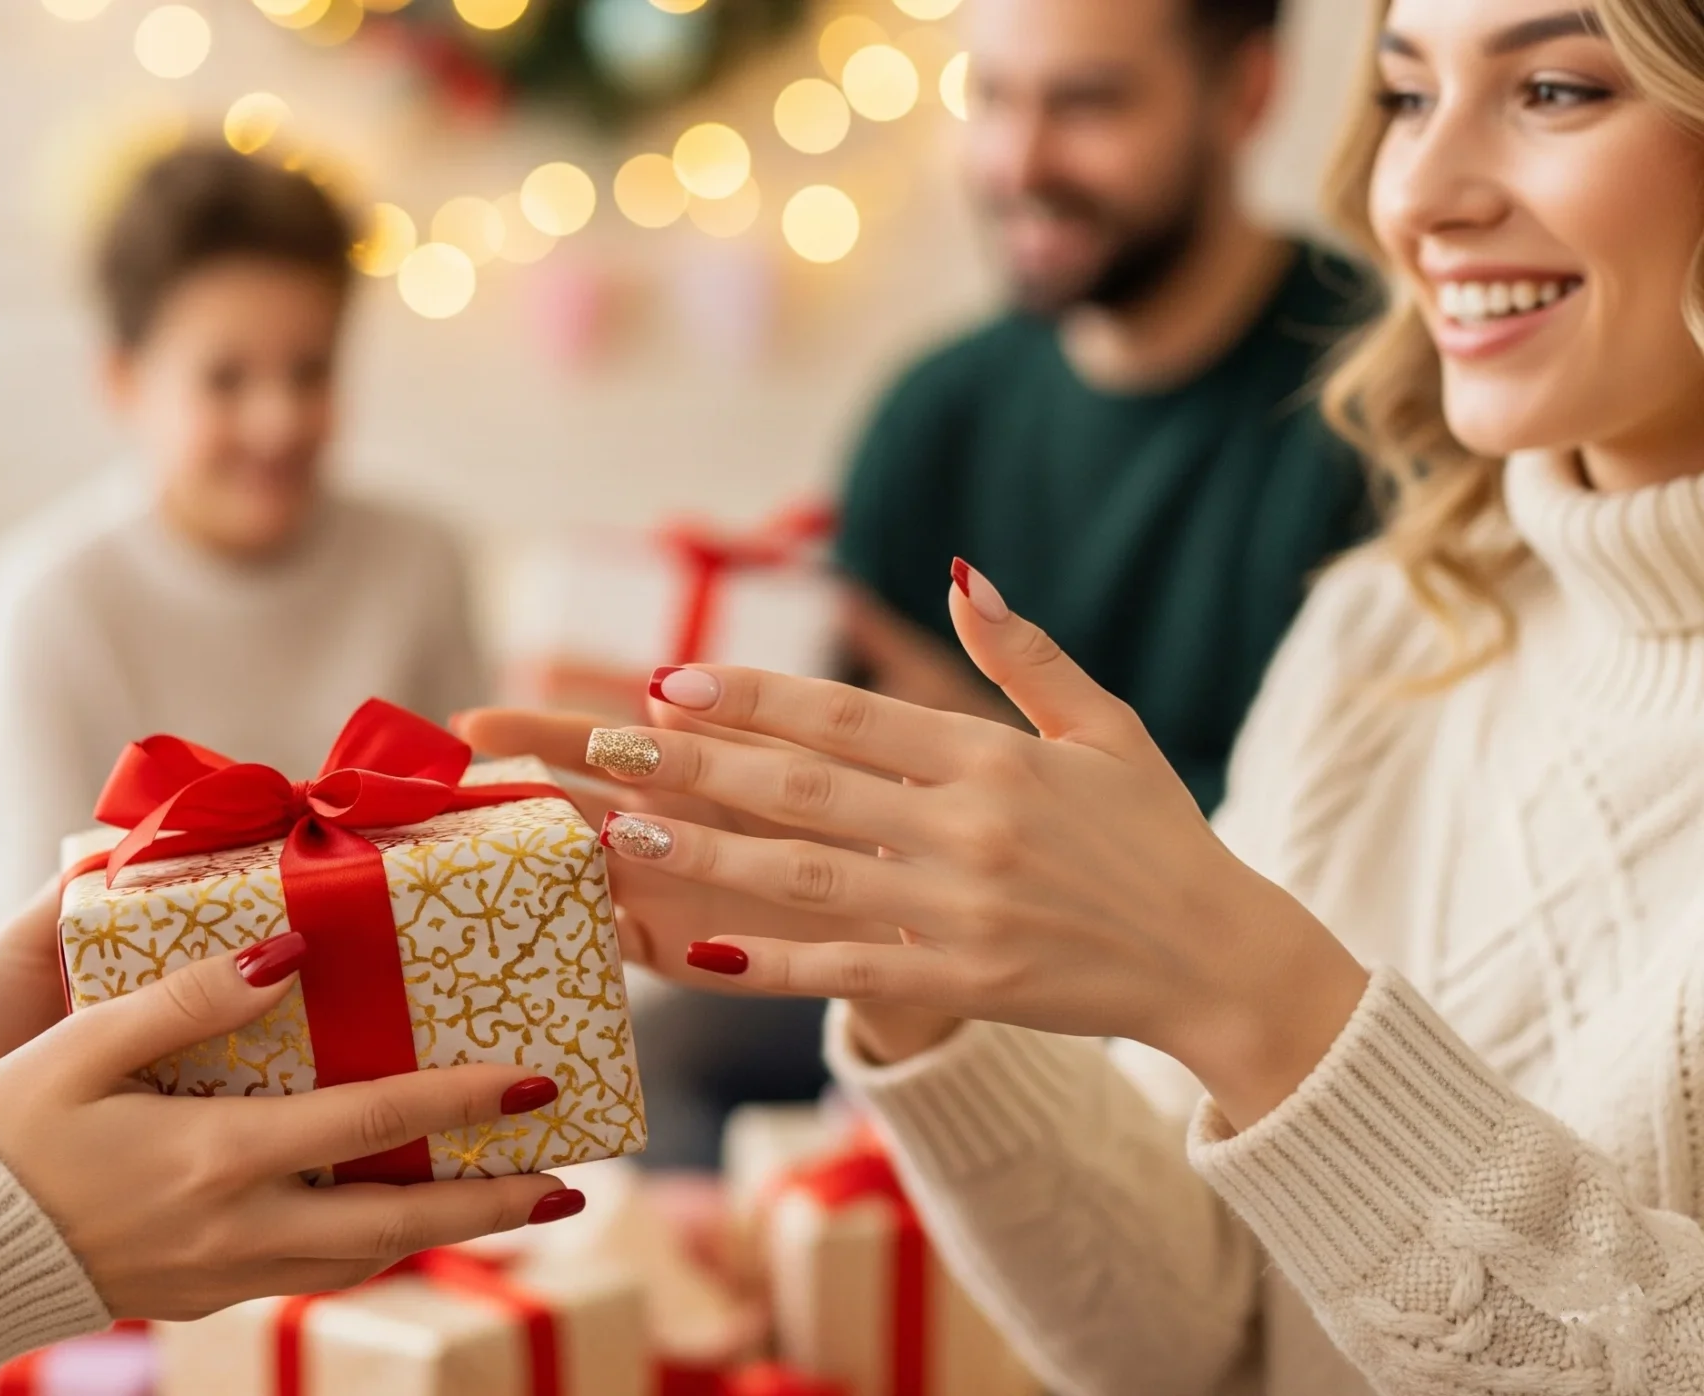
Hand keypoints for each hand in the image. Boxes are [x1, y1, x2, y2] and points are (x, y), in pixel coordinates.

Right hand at [0, 935, 577, 1318]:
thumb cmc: (4, 1136)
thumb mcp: (83, 1048)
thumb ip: (186, 1001)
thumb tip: (283, 955)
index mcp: (220, 1157)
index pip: (372, 1123)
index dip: (460, 1102)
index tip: (532, 1083)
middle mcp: (241, 1226)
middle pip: (400, 1221)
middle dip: (492, 1203)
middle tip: (570, 1184)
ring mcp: (227, 1272)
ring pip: (366, 1260)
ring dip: (444, 1232)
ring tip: (504, 1204)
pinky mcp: (206, 1295)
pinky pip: (318, 1275)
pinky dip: (374, 1250)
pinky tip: (393, 1227)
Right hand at [455, 702, 881, 992]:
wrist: (904, 918)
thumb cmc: (859, 822)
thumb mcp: (811, 760)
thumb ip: (746, 726)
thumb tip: (661, 690)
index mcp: (691, 766)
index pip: (604, 732)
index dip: (544, 719)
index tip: (477, 712)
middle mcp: (660, 823)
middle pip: (572, 790)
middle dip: (520, 767)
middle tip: (458, 750)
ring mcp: (658, 887)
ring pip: (577, 859)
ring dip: (531, 845)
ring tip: (474, 829)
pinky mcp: (673, 950)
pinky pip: (612, 937)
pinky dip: (580, 926)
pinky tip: (539, 910)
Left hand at [575, 562, 1369, 1127]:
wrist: (1221, 961)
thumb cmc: (1157, 837)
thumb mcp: (1105, 727)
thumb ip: (1025, 653)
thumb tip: (959, 569)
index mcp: (995, 758)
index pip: (852, 716)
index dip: (758, 696)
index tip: (675, 680)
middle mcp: (971, 829)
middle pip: (809, 790)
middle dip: (699, 766)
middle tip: (608, 745)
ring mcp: (964, 911)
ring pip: (810, 878)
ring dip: (710, 857)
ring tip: (625, 835)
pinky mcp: (965, 984)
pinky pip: (849, 970)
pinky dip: (774, 964)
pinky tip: (699, 953)